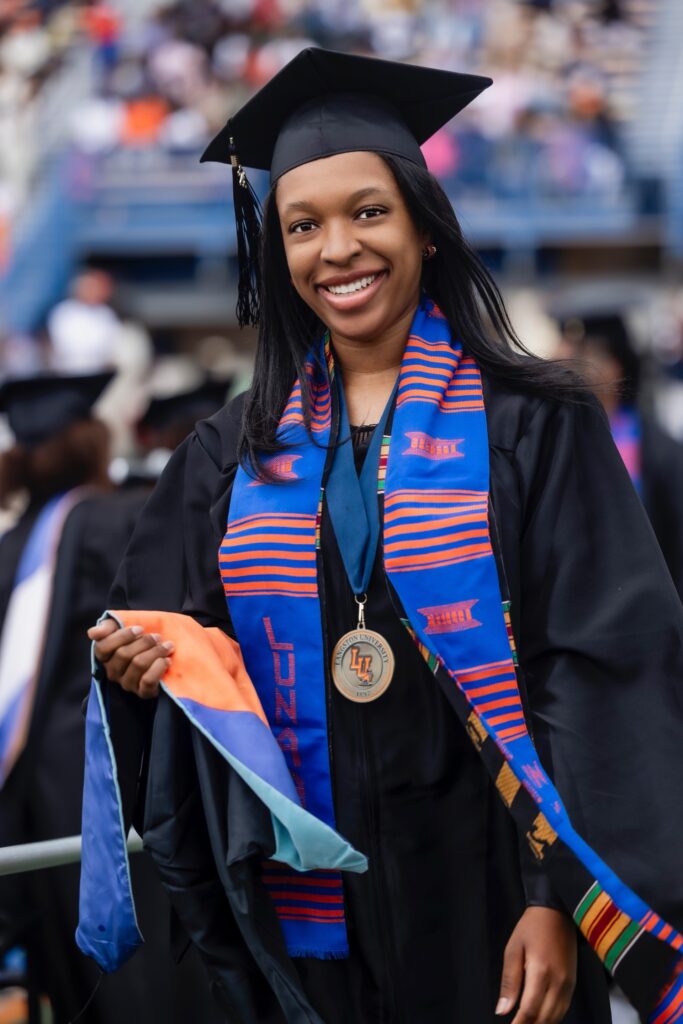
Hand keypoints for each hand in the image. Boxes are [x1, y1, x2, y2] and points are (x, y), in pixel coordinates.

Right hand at [87, 619, 173, 698]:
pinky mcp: (142, 692)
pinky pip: (148, 680)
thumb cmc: (139, 639)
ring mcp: (127, 683)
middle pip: (123, 654)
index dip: (122, 636)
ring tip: (167, 646)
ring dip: (156, 652)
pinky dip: (159, 667)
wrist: (162, 653)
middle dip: (144, 642)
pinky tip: (167, 660)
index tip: (140, 628)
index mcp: (105, 657)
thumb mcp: (122, 627)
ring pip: (138, 665)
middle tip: (157, 636)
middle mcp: (113, 672)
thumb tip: (92, 633)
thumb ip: (107, 627)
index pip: (103, 647)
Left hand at [496, 906, 576, 1023]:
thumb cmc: (531, 927)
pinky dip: (552, 1018)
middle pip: (544, 1018)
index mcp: (540, 972)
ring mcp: (568, 984)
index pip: (530, 1010)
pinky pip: (563, 1009)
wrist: (557, 912)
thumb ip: (510, 982)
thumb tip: (502, 1011)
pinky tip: (541, 1019)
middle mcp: (558, 982)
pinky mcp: (573, 983)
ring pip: (556, 1018)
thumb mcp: (513, 949)